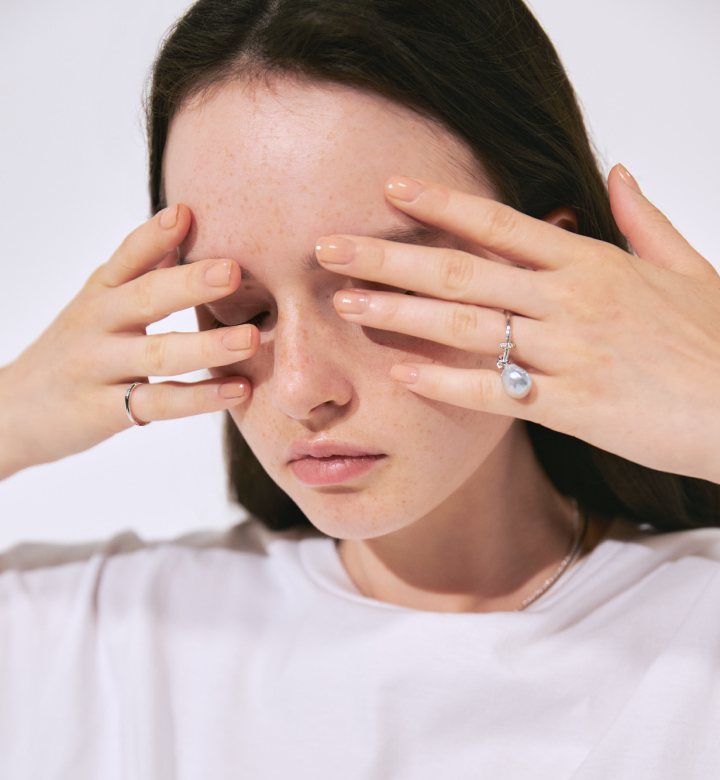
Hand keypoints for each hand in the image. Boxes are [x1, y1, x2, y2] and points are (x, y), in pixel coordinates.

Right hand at [0, 204, 258, 479]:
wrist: (13, 412)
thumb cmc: (75, 351)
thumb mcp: (97, 305)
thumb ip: (138, 271)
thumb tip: (183, 222)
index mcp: (100, 293)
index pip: (127, 257)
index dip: (154, 235)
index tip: (188, 212)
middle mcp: (96, 324)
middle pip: (144, 298)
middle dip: (189, 283)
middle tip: (232, 271)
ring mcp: (98, 368)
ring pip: (157, 355)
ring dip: (207, 347)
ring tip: (251, 338)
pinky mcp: (103, 411)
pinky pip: (158, 403)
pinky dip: (200, 398)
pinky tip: (238, 390)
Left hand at [315, 166, 719, 483]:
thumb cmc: (717, 338)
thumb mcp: (686, 265)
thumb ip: (642, 218)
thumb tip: (618, 172)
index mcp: (592, 261)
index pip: (501, 222)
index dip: (442, 205)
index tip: (390, 192)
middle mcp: (572, 300)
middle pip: (463, 271)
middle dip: (390, 259)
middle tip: (331, 250)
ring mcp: (569, 353)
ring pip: (468, 327)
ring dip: (400, 315)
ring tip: (347, 306)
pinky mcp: (573, 407)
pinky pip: (495, 391)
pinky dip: (445, 382)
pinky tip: (400, 374)